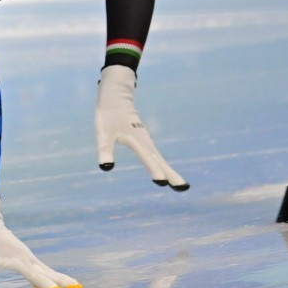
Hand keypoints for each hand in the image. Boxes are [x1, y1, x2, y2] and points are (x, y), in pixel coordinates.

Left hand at [0, 191, 80, 287]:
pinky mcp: (25, 257)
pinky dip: (50, 277)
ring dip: (61, 279)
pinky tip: (53, 285)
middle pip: (49, 272)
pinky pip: (42, 269)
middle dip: (63, 281)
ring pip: (48, 270)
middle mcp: (27, 258)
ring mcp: (28, 257)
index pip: (35, 274)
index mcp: (18, 259)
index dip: (45, 284)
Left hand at [96, 65, 186, 190]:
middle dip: (172, 175)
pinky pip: (156, 156)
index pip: (147, 158)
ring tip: (180, 186)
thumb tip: (106, 167)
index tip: (162, 183)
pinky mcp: (145, 141)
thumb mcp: (103, 134)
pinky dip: (162, 166)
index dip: (154, 170)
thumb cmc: (108, 116)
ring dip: (170, 172)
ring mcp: (146, 141)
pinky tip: (165, 172)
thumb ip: (106, 150)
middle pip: (161, 161)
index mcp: (137, 139)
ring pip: (160, 159)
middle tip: (184, 188)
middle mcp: (145, 141)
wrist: (116, 99)